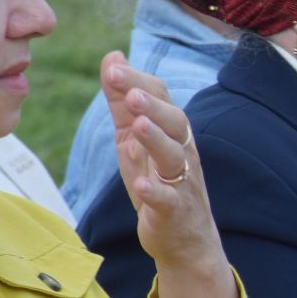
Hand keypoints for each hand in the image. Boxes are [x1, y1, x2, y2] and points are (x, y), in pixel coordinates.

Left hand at [101, 53, 241, 297]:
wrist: (184, 240)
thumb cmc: (158, 183)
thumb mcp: (133, 139)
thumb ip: (121, 101)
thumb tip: (112, 57)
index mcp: (171, 133)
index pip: (162, 99)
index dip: (139, 82)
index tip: (113, 68)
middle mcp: (182, 153)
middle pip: (175, 123)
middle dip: (153, 106)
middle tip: (131, 93)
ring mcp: (181, 182)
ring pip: (174, 157)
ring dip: (157, 140)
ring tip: (138, 126)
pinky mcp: (174, 212)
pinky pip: (168, 200)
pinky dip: (156, 192)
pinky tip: (143, 185)